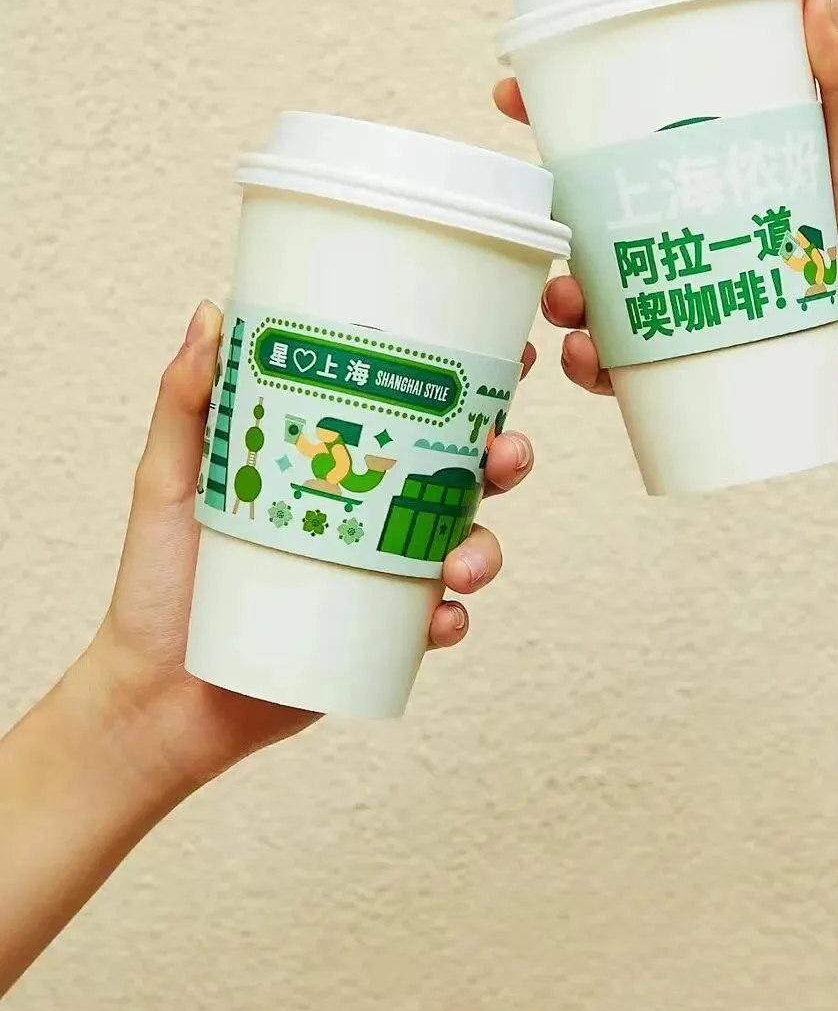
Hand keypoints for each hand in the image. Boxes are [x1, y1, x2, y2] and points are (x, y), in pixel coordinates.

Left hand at [79, 301, 538, 789]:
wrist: (158, 696)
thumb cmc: (159, 583)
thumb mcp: (170, 479)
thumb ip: (187, 402)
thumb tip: (211, 314)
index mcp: (336, 463)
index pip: (412, 411)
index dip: (469, 383)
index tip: (505, 355)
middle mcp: (368, 514)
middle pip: (460, 474)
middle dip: (503, 457)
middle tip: (505, 452)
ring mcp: (379, 575)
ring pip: (463, 546)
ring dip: (484, 545)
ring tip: (462, 560)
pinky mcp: (379, 637)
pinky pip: (435, 624)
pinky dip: (452, 619)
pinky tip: (443, 617)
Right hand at [494, 0, 837, 456]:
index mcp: (718, 188)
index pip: (626, 148)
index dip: (562, 124)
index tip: (516, 101)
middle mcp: (693, 244)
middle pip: (594, 225)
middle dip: (549, 224)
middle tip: (545, 226)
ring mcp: (691, 308)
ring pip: (599, 299)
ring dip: (563, 298)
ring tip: (568, 302)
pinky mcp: (698, 367)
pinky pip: (628, 369)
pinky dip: (596, 368)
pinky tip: (588, 361)